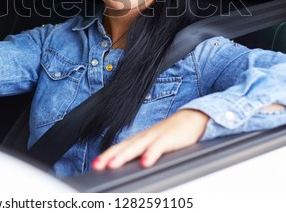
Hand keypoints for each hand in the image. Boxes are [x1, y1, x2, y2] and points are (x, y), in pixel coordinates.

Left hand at [91, 109, 209, 170]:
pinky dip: (151, 154)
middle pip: (123, 147)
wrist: (191, 119)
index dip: (106, 155)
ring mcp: (155, 136)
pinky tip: (144, 163)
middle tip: (96, 165)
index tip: (94, 164)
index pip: (119, 147)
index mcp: (139, 139)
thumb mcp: (154, 145)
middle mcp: (144, 137)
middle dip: (108, 156)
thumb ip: (142, 154)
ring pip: (136, 147)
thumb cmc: (171, 135)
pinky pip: (158, 147)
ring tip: (112, 165)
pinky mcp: (168, 138)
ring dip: (124, 156)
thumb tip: (130, 167)